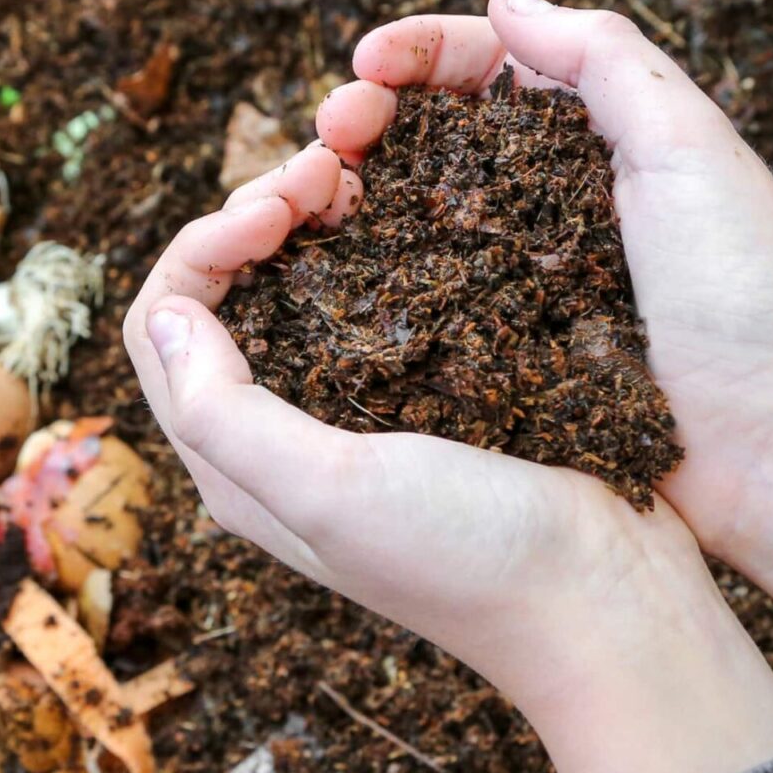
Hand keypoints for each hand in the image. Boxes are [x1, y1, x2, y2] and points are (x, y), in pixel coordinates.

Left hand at [123, 144, 772, 772]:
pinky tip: (416, 210)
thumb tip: (163, 314)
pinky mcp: (430, 393)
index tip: (278, 208)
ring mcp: (360, 411)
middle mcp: (284, 436)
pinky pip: (378, 295)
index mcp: (238, 465)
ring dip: (313, 218)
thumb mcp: (330, 491)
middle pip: (225, 292)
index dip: (204, 244)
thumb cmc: (469, 558)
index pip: (164, 325)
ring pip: (298, 284)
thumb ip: (225, 412)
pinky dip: (378, 240)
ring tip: (362, 173)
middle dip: (257, 213)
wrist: (609, 604)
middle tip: (327, 168)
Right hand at [318, 0, 772, 707]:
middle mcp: (551, 202)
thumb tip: (506, 0)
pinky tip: (330, 271)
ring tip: (311, 195)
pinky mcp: (503, 356)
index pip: (489, 67)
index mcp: (600, 139)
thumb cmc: (750, 293)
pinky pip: (421, 303)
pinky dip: (370, 276)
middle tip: (328, 131)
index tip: (364, 64)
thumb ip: (604, 59)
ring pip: (413, 215)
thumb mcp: (690, 146)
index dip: (419, 54)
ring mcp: (521, 281)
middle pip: (433, 136)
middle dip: (369, 116)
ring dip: (354, 191)